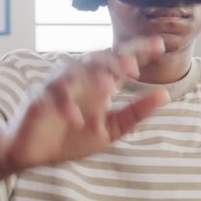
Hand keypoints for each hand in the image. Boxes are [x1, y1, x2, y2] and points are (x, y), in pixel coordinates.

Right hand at [0, 37, 169, 169]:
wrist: (36, 154)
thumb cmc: (72, 138)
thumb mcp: (111, 128)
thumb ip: (136, 112)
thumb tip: (164, 95)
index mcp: (100, 83)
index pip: (121, 60)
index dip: (139, 51)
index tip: (159, 46)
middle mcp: (82, 79)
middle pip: (100, 58)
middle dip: (116, 60)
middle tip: (133, 68)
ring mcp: (60, 86)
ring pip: (76, 71)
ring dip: (92, 77)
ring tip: (108, 87)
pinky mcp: (40, 99)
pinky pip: (54, 96)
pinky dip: (66, 105)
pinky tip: (77, 119)